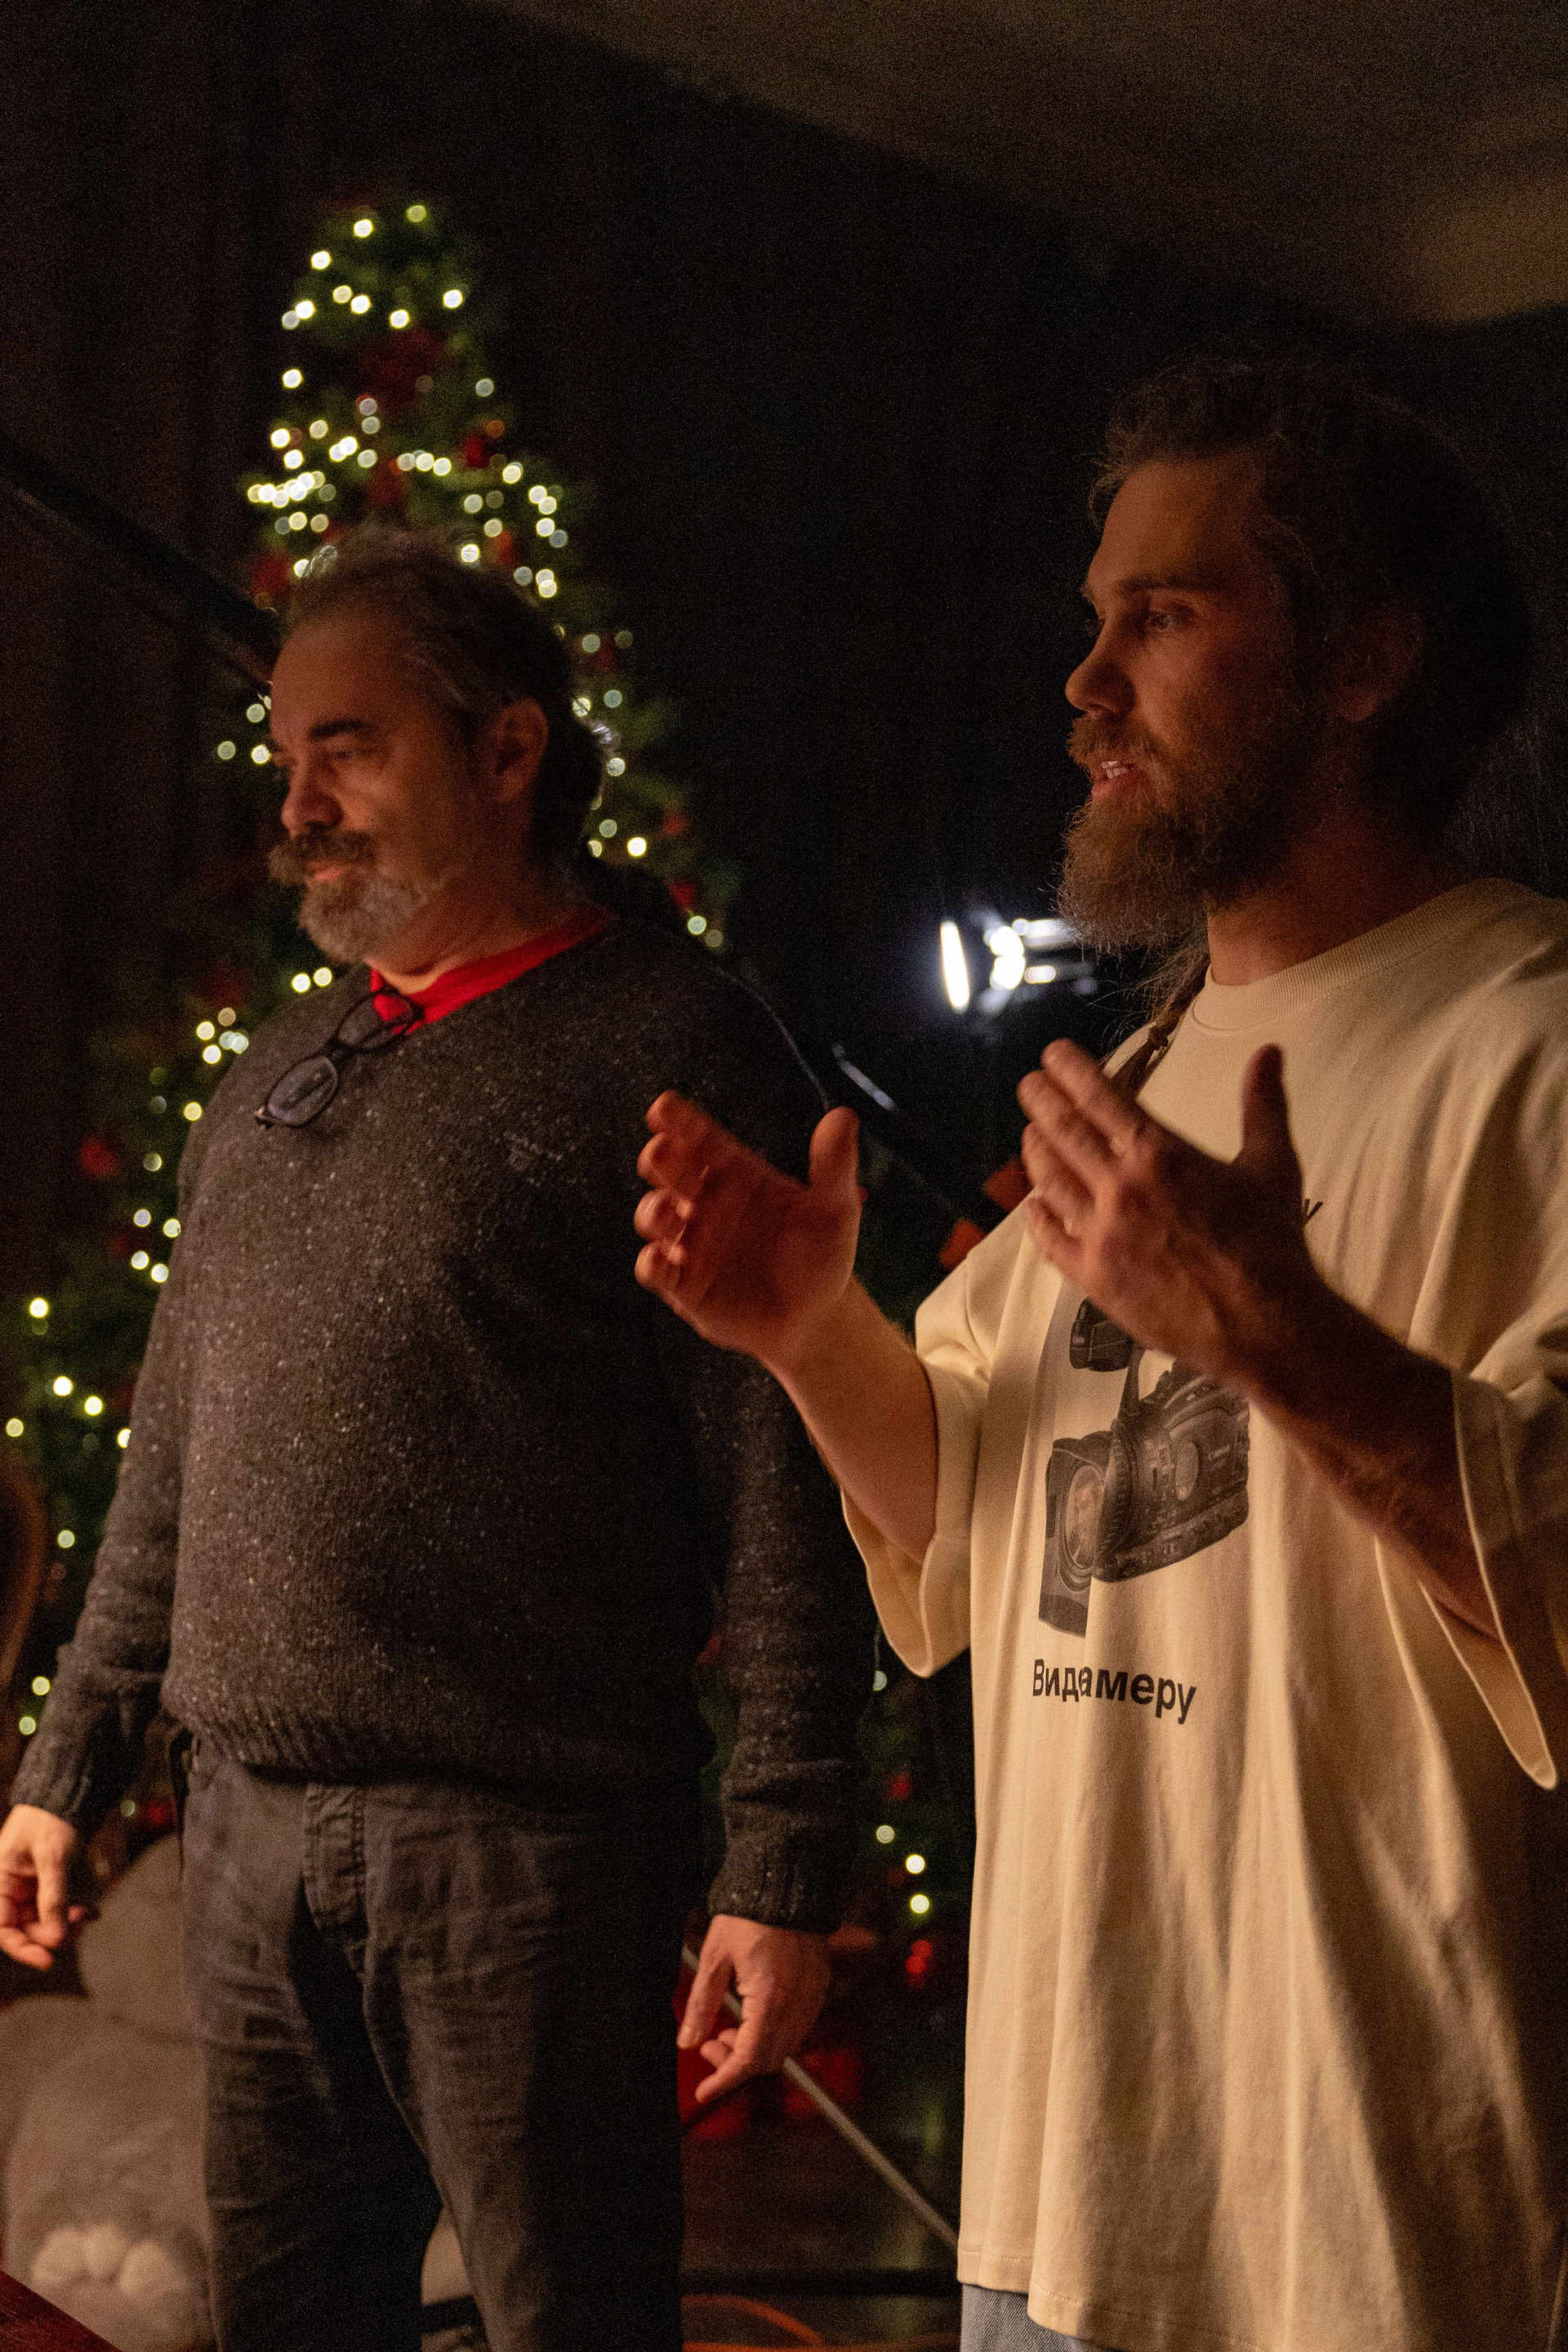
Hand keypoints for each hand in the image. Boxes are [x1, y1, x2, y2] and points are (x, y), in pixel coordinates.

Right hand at [0, 1804, 94, 1969]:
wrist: (67, 1792)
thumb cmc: (51, 1817)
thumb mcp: (52, 1857)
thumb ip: (52, 1897)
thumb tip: (55, 1939)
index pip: (1, 1928)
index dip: (21, 1948)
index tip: (47, 1960)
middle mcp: (8, 1888)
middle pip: (24, 1929)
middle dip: (52, 1932)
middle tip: (80, 1925)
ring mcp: (26, 1889)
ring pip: (43, 1922)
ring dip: (66, 1923)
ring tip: (88, 1913)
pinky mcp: (44, 1885)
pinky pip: (56, 1909)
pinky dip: (72, 1913)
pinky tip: (92, 1911)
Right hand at [635, 1094, 860, 1374]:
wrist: (817, 1318)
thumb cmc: (823, 1255)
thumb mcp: (835, 1208)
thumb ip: (833, 1164)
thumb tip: (844, 1116)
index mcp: (737, 1175)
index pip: (702, 1140)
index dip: (680, 1122)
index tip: (664, 1107)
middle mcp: (707, 1203)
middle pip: (671, 1171)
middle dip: (660, 1158)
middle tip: (661, 1152)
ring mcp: (692, 1243)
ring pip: (655, 1216)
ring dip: (654, 1210)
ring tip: (670, 1209)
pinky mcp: (685, 1285)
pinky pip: (656, 1270)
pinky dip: (652, 1263)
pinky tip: (661, 1258)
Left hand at [677, 1914, 832, 2104]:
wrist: (783, 1882)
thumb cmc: (747, 1915)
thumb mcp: (713, 1959)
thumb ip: (701, 2005)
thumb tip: (689, 2040)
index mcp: (770, 1998)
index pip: (749, 2058)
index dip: (725, 2079)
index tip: (705, 2091)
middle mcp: (797, 2002)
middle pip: (769, 2058)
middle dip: (737, 2062)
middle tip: (710, 2047)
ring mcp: (813, 1994)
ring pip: (786, 2045)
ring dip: (756, 2049)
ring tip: (729, 2029)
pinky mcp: (819, 1983)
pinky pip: (800, 2025)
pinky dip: (775, 2032)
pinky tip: (753, 2016)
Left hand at [1018, 1037, 1316, 1389]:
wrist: (1263, 1324)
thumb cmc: (1270, 1244)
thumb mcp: (1271, 1164)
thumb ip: (1262, 1104)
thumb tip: (1270, 1051)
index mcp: (1158, 1153)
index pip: (1098, 1097)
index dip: (1070, 1070)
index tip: (1053, 1055)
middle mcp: (1119, 1188)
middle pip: (1063, 1132)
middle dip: (1041, 1101)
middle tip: (1030, 1085)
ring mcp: (1100, 1235)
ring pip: (1049, 1182)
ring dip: (1035, 1153)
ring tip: (1031, 1135)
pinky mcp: (1093, 1278)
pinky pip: (1050, 1241)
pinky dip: (1036, 1219)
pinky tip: (1031, 1207)